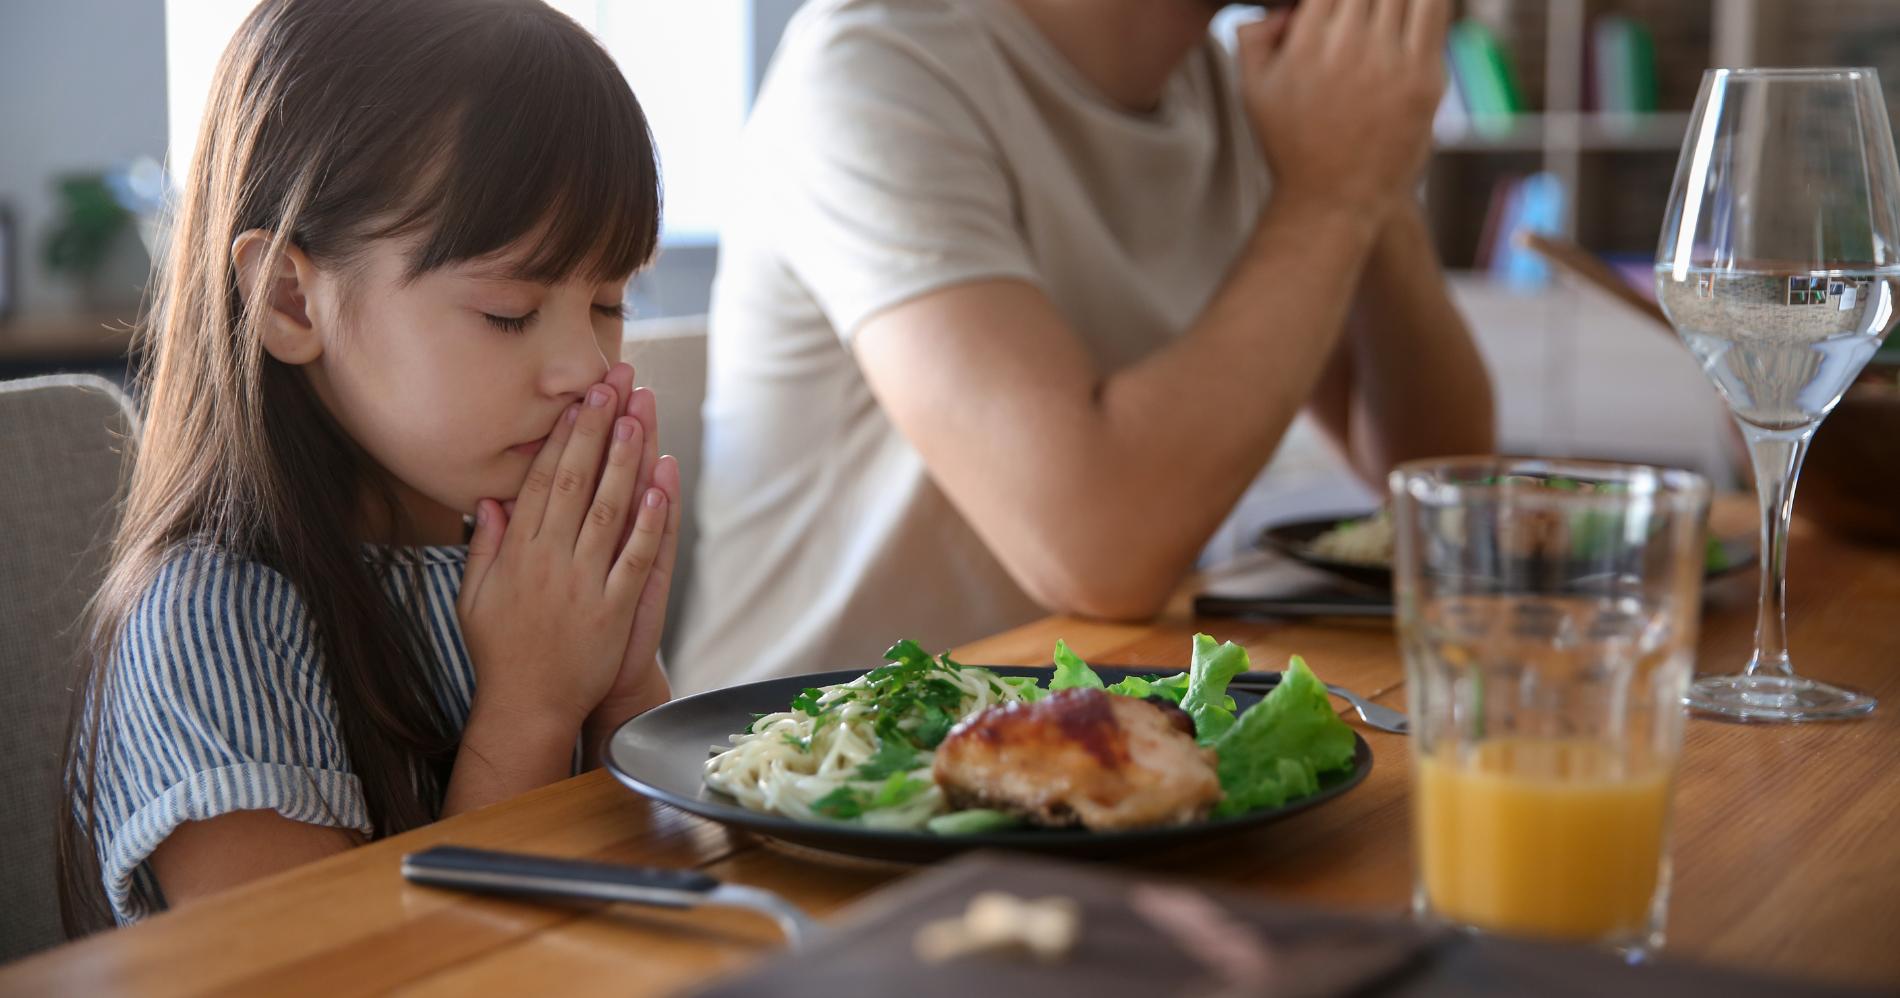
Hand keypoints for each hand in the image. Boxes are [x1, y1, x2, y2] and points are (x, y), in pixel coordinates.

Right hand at [456, 367, 671, 730]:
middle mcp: (549, 561)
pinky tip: (660, 486)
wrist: (526, 708)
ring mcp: (583, 585)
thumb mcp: (475, 597)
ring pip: (608, 511)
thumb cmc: (500, 653)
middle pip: (576, 483)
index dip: (563, 437)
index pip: (542, 481)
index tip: (579, 401)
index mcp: (517, 553)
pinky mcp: (613, 611)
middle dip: (596, 431)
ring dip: (625, 461)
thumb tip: (490, 499)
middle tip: (612, 387)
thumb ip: (484, 547)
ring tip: (638, 417)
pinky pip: (635, 559)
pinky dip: (649, 522)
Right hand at [1237, 0, 1448, 217]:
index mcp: (1306, 44)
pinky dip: (1428, 2)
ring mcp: (1390, 63)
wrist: (1334, 200)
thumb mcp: (1253, 92)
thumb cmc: (1292, 145)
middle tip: (1364, 12)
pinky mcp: (1424, 80)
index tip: (1335, 6)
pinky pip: (1435, 14)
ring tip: (1388, 9)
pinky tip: (1418, 7)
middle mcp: (1348, 47)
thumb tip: (1284, 9)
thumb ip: (1254, 38)